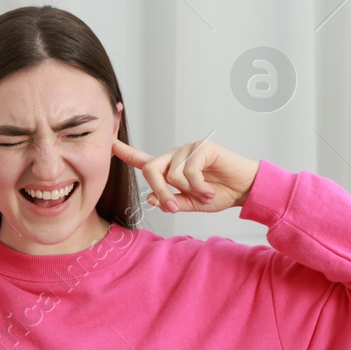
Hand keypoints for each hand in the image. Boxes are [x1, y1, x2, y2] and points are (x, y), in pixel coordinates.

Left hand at [111, 137, 259, 213]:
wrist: (244, 190)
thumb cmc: (219, 194)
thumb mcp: (190, 203)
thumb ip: (171, 201)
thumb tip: (150, 198)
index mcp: (169, 168)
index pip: (141, 160)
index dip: (122, 152)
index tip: (106, 142)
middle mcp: (175, 156)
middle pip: (150, 169)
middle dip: (160, 191)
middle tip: (174, 207)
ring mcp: (188, 149)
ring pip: (172, 174)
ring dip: (189, 191)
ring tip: (205, 194)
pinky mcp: (202, 148)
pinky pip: (190, 172)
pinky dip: (199, 187)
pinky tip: (210, 189)